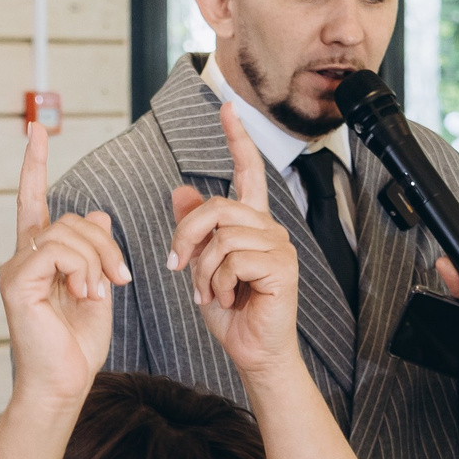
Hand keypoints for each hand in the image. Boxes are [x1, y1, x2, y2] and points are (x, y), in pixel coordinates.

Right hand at [0, 121, 125, 405]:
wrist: (65, 384)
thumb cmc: (77, 346)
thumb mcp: (99, 289)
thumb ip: (97, 253)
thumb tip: (100, 214)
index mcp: (40, 258)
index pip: (34, 201)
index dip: (35, 165)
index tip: (36, 130)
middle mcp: (23, 258)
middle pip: (71, 219)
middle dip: (105, 245)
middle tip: (120, 280)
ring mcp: (16, 269)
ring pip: (67, 232)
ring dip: (98, 260)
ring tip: (101, 293)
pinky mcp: (16, 282)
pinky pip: (56, 251)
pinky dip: (81, 269)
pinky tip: (87, 294)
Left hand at [168, 105, 303, 384]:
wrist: (252, 351)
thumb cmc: (231, 311)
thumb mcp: (201, 266)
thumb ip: (194, 230)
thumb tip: (179, 190)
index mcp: (251, 223)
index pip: (248, 171)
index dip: (237, 139)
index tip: (227, 107)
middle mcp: (269, 228)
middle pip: (216, 207)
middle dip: (186, 236)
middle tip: (176, 267)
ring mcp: (279, 246)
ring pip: (222, 237)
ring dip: (202, 271)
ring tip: (208, 293)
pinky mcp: (282, 267)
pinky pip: (233, 259)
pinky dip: (218, 283)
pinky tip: (227, 298)